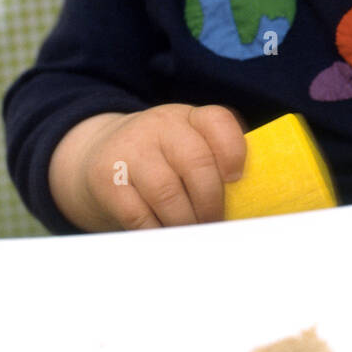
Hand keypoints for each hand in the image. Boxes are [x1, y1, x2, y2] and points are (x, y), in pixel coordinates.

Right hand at [76, 104, 248, 230]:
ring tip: (194, 233)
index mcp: (188, 117)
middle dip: (211, 202)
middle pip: (195, 162)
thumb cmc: (162, 158)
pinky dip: (157, 231)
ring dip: (186, 221)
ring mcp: (130, 150)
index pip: (217, 121)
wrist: (99, 152)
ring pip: (167, 192)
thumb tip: (252, 202)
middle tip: (216, 223)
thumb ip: (216, 162)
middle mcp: (159, 125)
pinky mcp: (106, 178)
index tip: (237, 180)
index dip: (233, 151)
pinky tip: (166, 235)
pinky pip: (138, 214)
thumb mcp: (187, 144)